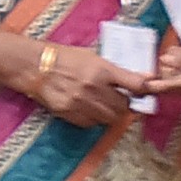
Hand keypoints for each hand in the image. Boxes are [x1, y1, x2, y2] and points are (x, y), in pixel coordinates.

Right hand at [15, 35, 148, 127]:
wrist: (33, 66)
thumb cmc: (65, 58)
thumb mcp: (93, 57)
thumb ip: (119, 71)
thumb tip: (147, 78)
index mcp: (102, 70)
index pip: (136, 85)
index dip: (145, 91)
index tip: (145, 92)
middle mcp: (93, 88)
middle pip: (124, 106)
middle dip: (125, 104)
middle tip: (120, 99)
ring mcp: (81, 103)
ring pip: (109, 118)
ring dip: (110, 113)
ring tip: (102, 104)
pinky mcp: (69, 113)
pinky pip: (91, 123)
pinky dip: (94, 118)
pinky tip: (87, 108)